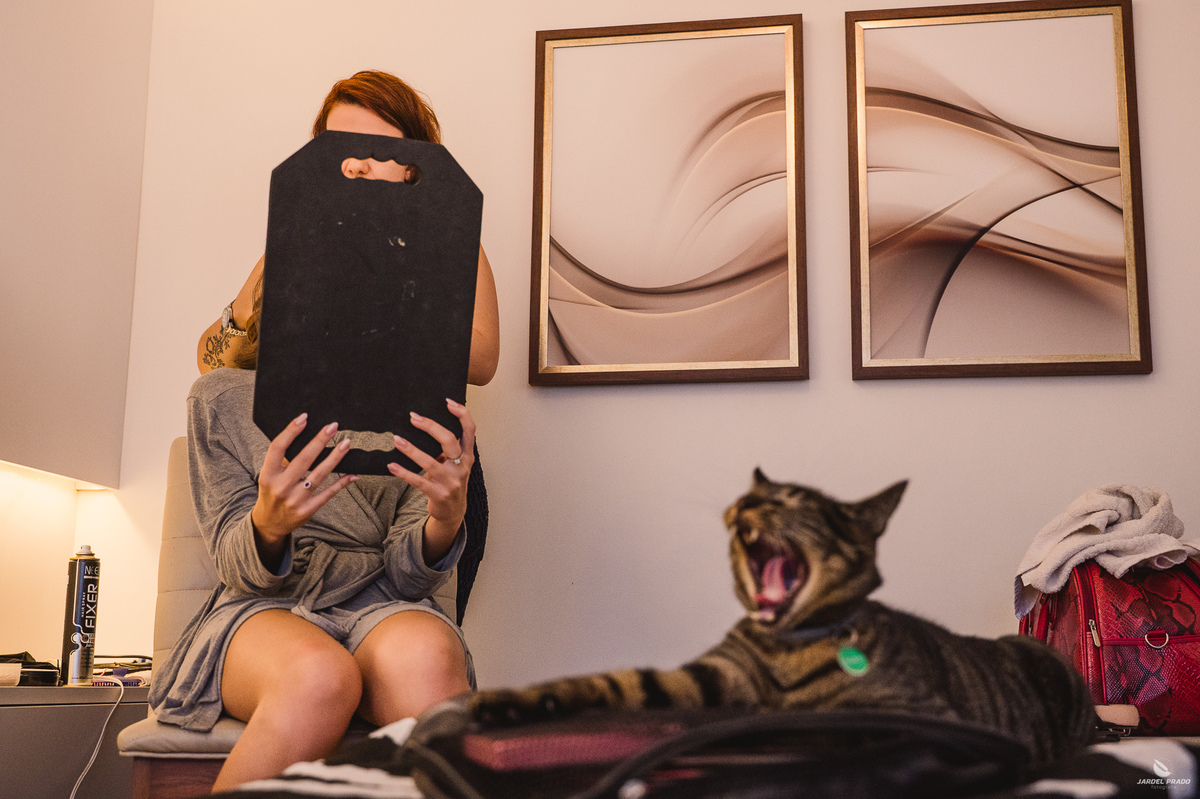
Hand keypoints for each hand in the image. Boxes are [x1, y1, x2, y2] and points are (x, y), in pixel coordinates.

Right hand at [251, 414, 357, 555]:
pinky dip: (342, 482)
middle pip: (303, 459)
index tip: (305, 417)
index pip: (278, 448)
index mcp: (268, 475)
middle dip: (320, 441)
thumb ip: (282, 460)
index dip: (291, 431)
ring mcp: (295, 500)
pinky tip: (352, 473)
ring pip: (319, 474)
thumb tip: (307, 435)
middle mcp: (281, 487)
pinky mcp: (308, 510)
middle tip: (333, 426)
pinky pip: (329, 493)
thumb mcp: (269, 476)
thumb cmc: (272, 492)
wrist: (269, 523)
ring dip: (335, 457)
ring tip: (346, 443)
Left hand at [389, 399, 475, 563]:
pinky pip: (418, 482)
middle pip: (449, 441)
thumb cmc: (450, 482)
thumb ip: (448, 448)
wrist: (453, 512)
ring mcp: (451, 482)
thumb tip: (426, 424)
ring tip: (396, 440)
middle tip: (413, 417)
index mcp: (467, 456)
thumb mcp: (455, 464)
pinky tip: (392, 465)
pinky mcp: (438, 494)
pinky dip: (403, 473)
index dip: (462, 415)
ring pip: (430, 462)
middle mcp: (461, 467)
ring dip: (411, 450)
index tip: (448, 403)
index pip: (470, 431)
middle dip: (430, 427)